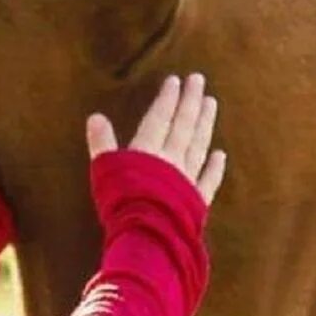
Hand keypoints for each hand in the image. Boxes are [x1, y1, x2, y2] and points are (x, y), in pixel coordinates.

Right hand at [86, 72, 226, 204]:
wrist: (146, 235)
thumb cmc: (120, 203)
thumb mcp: (105, 171)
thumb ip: (103, 144)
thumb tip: (95, 117)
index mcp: (148, 151)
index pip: (159, 118)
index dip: (167, 99)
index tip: (176, 80)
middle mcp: (171, 160)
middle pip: (183, 126)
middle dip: (190, 102)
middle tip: (199, 80)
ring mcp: (186, 180)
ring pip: (198, 146)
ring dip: (205, 124)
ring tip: (211, 103)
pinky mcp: (196, 202)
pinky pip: (208, 181)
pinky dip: (215, 168)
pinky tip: (220, 155)